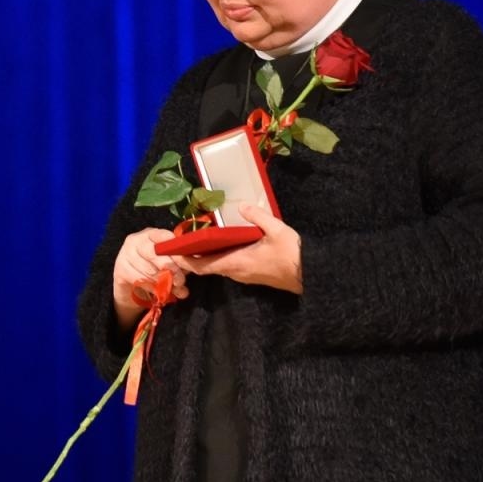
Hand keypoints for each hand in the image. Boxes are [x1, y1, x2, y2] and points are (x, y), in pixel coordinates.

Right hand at [112, 228, 191, 329]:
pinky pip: (140, 281)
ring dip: (163, 282)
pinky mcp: (120, 270)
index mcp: (151, 234)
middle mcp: (136, 240)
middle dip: (170, 268)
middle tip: (180, 281)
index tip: (185, 259)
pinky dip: (153, 289)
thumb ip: (182, 262)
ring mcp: (125, 254)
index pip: (162, 235)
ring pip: (148, 270)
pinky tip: (160, 292)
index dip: (174, 247)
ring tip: (175, 290)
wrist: (131, 286)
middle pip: (154, 253)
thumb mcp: (171, 262)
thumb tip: (197, 264)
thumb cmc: (156, 269)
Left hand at [171, 204, 302, 292]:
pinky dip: (219, 258)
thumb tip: (243, 205)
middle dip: (192, 257)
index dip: (185, 260)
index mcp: (235, 263)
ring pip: (218, 267)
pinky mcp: (252, 275)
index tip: (172, 251)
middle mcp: (235, 272)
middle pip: (207, 267)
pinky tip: (223, 244)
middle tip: (182, 242)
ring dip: (206, 257)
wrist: (311, 275)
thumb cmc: (293, 255)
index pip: (202, 266)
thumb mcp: (277, 230)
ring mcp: (243, 276)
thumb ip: (258, 217)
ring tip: (198, 240)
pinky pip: (229, 267)